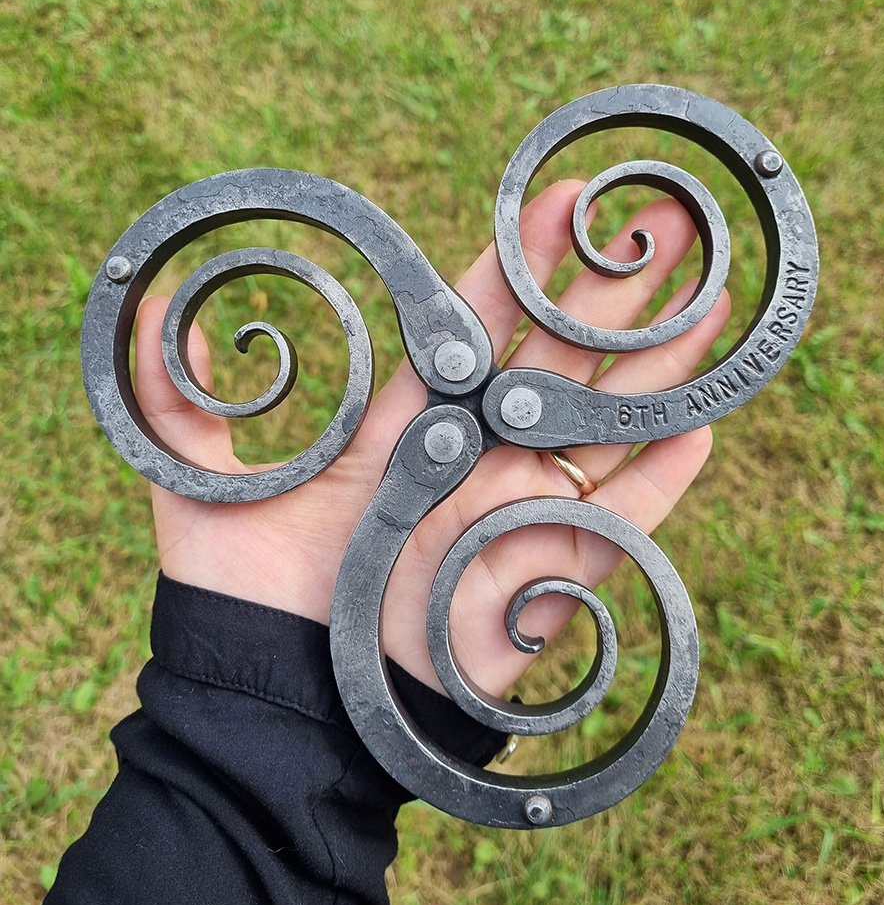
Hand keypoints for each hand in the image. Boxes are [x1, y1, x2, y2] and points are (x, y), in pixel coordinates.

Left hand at [135, 180, 728, 695]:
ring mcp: (517, 510)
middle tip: (664, 217)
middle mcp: (474, 454)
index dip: (519, 261)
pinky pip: (625, 523)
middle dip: (611, 288)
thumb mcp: (200, 480)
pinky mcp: (550, 576)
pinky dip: (664, 480)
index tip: (558, 199)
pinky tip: (704, 421)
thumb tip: (154, 300)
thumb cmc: (243, 596)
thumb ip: (183, 393)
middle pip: (558, 356)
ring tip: (709, 294)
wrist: (281, 704)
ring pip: (605, 423)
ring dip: (659, 362)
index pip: (477, 322)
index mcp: (408, 420)